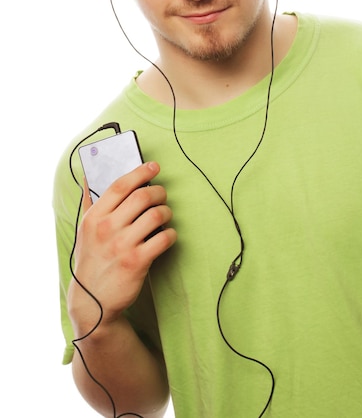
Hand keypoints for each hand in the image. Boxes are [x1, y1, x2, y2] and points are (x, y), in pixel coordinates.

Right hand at [68, 161, 175, 336]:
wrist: (92, 301)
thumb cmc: (91, 259)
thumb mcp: (83, 230)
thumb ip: (89, 202)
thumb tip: (89, 176)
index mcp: (94, 217)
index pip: (120, 185)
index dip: (140, 172)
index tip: (154, 166)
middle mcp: (107, 228)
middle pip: (142, 196)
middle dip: (158, 192)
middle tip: (162, 195)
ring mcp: (122, 245)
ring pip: (156, 215)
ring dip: (166, 211)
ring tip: (165, 215)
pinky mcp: (137, 262)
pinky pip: (164, 238)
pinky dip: (171, 234)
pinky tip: (167, 235)